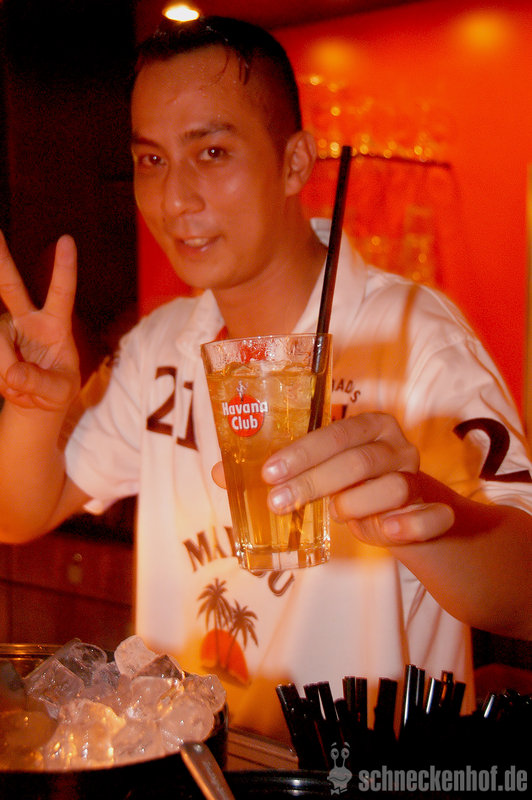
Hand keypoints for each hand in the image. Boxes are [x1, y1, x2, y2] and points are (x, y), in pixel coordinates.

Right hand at [0, 231, 79, 410]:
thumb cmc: (57, 390)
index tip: (67, 240)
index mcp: (55, 325)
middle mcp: (27, 320)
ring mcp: (5, 329)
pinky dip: (1, 377)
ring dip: (7, 372)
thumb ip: (40, 384)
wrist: (36, 401)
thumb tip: (13, 374)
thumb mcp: (59, 392)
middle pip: (10, 287)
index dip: (63, 268)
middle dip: (1, 260)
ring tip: (21, 385)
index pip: (61, 293)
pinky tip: (10, 383)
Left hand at [259, 412, 454, 546]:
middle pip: (358, 460)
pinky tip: (386, 531)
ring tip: (334, 514)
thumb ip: (280, 472)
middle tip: (277, 502)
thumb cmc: (354, 487)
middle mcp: (396, 446)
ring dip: (355, 504)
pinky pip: (430, 517)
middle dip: (314, 482)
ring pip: (392, 486)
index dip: (301, 452)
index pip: (335, 433)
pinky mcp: (436, 511)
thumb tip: (221, 473)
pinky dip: (409, 525)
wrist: (408, 515)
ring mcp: (418, 478)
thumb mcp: (319, 475)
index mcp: (370, 426)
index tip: (267, 472)